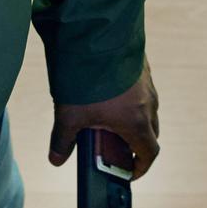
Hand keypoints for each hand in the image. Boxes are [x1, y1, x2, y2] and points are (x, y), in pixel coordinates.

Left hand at [51, 64, 159, 179]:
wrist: (95, 35)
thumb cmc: (85, 79)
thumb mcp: (69, 114)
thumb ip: (63, 139)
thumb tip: (55, 159)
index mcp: (136, 123)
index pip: (150, 153)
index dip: (142, 167)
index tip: (130, 172)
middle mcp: (148, 104)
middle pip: (151, 133)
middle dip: (137, 144)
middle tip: (118, 148)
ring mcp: (147, 84)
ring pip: (148, 110)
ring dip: (135, 120)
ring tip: (111, 119)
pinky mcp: (142, 67)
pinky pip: (142, 90)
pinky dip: (132, 99)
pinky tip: (111, 94)